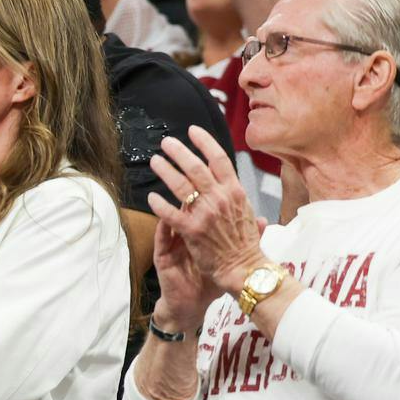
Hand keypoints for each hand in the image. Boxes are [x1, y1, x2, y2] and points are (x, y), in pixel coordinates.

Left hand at [146, 128, 266, 293]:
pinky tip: (151, 197)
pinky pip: (170, 213)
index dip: (204, 141)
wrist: (244, 269)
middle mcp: (220, 198)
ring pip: (180, 185)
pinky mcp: (191, 230)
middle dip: (178, 151)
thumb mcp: (248, 215)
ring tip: (155, 161)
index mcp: (235, 191)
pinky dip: (159, 204)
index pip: (219, 158)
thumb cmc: (246, 244)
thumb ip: (237, 198)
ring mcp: (205, 213)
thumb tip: (233, 184)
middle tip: (166, 142)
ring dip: (165, 170)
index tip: (192, 130)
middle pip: (196, 166)